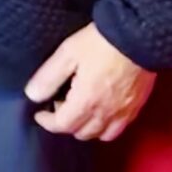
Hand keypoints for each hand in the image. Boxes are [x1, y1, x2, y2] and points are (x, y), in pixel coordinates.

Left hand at [25, 23, 155, 140]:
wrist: (138, 36)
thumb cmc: (101, 44)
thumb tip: (33, 95)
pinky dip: (107, 127)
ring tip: (80, 109)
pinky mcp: (137, 107)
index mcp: (86, 102)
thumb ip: (48, 77)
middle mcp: (106, 113)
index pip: (62, 125)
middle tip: (60, 104)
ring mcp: (124, 112)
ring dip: (87, 128)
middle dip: (66, 123)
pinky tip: (101, 110)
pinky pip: (120, 128)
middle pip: (82, 133)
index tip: (39, 113)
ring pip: (102, 135)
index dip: (47, 122)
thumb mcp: (67, 54)